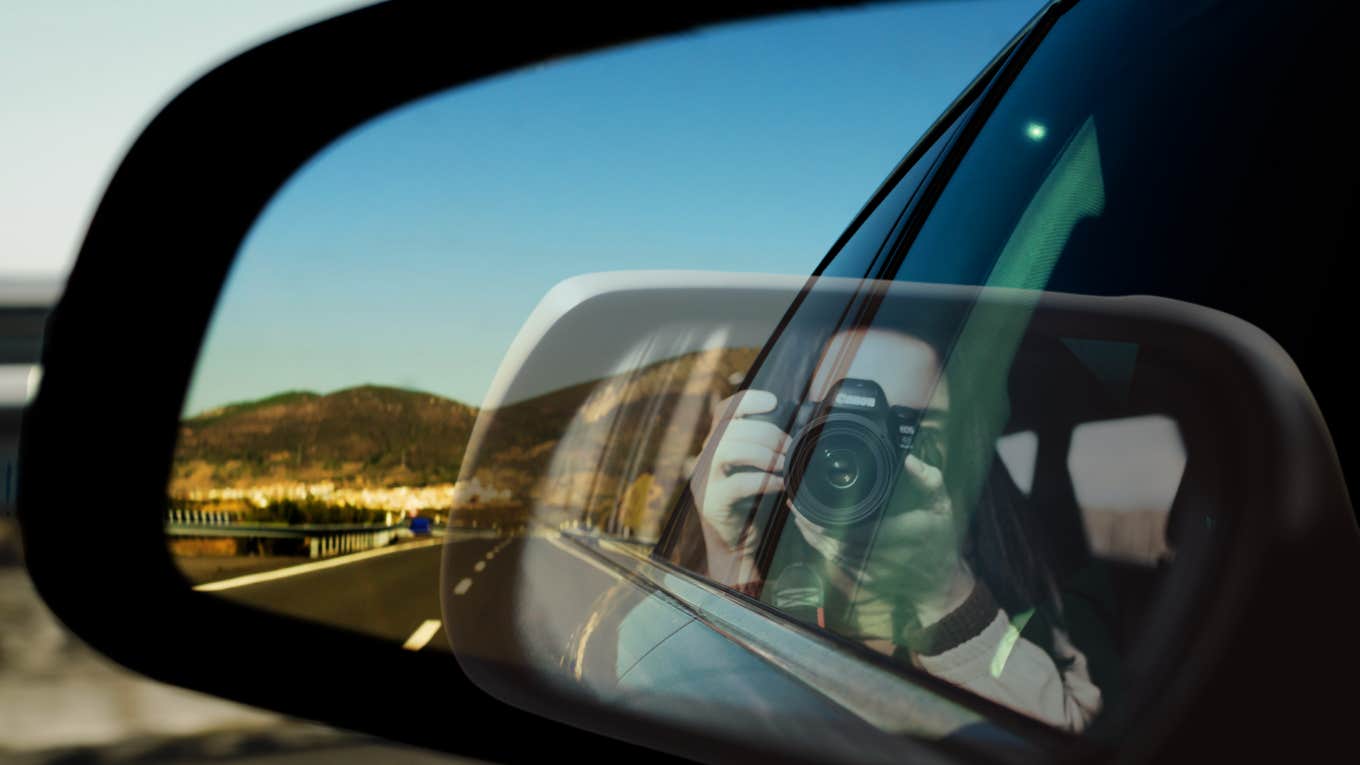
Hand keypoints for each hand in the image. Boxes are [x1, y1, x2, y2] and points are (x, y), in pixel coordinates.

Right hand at [689, 389, 790, 550]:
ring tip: (783, 464)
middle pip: (730, 427)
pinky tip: (780, 485)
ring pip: (726, 449)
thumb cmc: (753, 501)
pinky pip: (737, 484)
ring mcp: (705, 479)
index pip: (724, 410)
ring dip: (762, 453)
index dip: (747, 400)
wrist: (736, 543)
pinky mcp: (712, 502)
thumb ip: (768, 446)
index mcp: (717, 443)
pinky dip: (764, 481)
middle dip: (766, 432)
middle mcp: (705, 457)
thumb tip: (802, 421)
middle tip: (788, 447)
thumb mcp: (758, 468)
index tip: (773, 403)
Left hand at [794, 451, 972, 624]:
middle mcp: (878, 556)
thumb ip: (928, 479)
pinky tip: (810, 530)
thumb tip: (908, 458)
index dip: (822, 515)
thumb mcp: (941, 505)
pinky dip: (819, 545)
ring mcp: (867, 571)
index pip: (849, 527)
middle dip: (808, 520)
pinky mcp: (861, 579)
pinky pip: (833, 562)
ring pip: (828, 551)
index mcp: (896, 535)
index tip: (808, 497)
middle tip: (795, 498)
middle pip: (830, 539)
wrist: (940, 584)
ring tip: (798, 511)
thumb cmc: (940, 540)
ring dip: (809, 532)